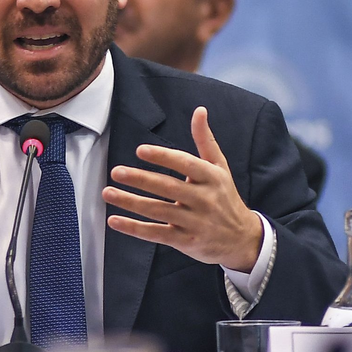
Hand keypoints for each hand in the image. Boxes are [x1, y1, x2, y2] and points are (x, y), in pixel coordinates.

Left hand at [102, 106, 262, 271]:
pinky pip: (156, 233)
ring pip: (158, 210)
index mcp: (211, 177)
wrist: (243, 239)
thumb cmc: (226, 197)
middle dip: (141, 179)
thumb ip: (205, 140)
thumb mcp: (220, 168)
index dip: (163, 157)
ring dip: (131, 202)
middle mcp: (203, 199)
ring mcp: (194, 222)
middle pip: (168, 188)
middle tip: (116, 171)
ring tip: (108, 192)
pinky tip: (115, 220)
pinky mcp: (185, 241)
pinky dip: (134, 228)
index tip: (141, 150)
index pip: (185, 164)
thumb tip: (199, 110)